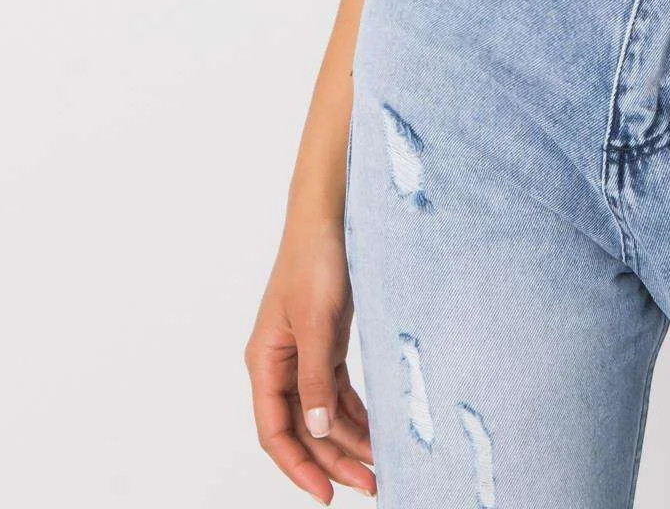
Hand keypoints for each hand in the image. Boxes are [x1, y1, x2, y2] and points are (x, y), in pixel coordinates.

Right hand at [245, 215, 375, 500]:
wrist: (331, 213)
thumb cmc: (316, 259)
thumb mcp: (317, 322)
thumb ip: (315, 378)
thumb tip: (315, 429)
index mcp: (266, 361)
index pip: (275, 431)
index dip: (298, 466)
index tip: (326, 494)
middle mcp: (280, 363)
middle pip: (304, 427)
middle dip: (334, 459)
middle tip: (372, 484)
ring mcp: (304, 353)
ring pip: (322, 411)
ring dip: (348, 439)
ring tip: (380, 465)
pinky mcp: (326, 341)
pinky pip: (337, 389)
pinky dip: (355, 411)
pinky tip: (375, 430)